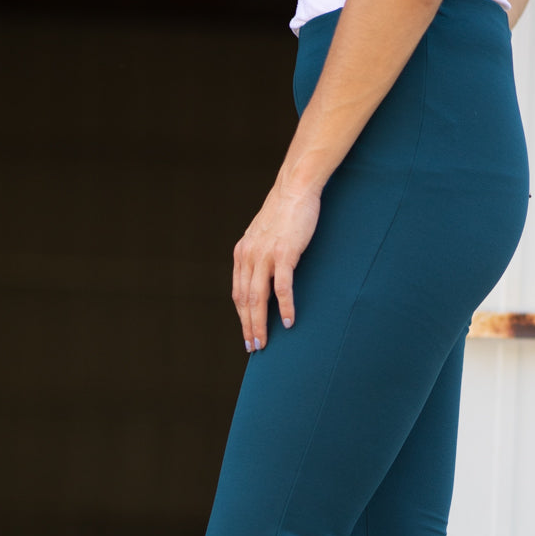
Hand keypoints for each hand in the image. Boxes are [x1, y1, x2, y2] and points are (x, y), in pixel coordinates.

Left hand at [232, 175, 321, 349]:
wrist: (296, 188)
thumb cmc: (285, 212)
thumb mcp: (264, 234)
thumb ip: (260, 254)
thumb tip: (264, 275)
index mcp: (243, 253)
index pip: (238, 292)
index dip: (242, 317)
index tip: (247, 334)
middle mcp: (249, 256)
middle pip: (245, 300)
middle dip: (248, 326)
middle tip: (253, 347)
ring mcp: (265, 255)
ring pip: (258, 298)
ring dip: (260, 323)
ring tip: (264, 342)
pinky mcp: (284, 254)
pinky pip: (283, 288)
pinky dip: (285, 307)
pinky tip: (289, 322)